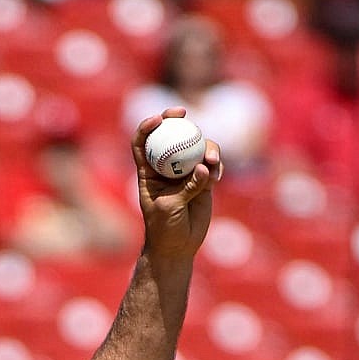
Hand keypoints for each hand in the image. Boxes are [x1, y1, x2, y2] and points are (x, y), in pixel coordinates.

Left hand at [131, 109, 222, 264]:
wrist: (178, 246)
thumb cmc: (164, 228)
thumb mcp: (170, 207)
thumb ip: (186, 187)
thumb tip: (203, 168)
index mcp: (149, 171)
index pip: (143, 142)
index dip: (147, 127)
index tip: (158, 119)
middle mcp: (166, 167)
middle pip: (171, 135)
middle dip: (176, 119)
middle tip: (185, 113)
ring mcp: (186, 172)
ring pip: (196, 148)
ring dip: (206, 148)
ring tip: (212, 162)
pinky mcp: (203, 180)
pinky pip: (212, 165)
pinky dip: (215, 167)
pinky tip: (216, 177)